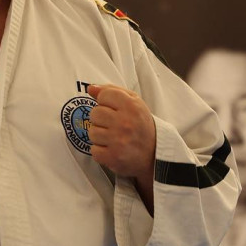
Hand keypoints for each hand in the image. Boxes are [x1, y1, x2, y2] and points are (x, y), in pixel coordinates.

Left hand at [86, 84, 155, 209]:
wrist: (155, 154)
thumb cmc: (140, 125)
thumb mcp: (133, 102)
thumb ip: (112, 91)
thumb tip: (90, 87)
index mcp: (132, 106)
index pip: (104, 95)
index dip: (105, 102)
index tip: (114, 110)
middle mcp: (125, 123)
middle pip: (95, 113)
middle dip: (101, 119)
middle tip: (113, 125)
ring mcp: (118, 141)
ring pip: (92, 132)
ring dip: (100, 136)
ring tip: (113, 138)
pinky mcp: (113, 157)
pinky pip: (93, 150)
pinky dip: (100, 151)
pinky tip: (111, 149)